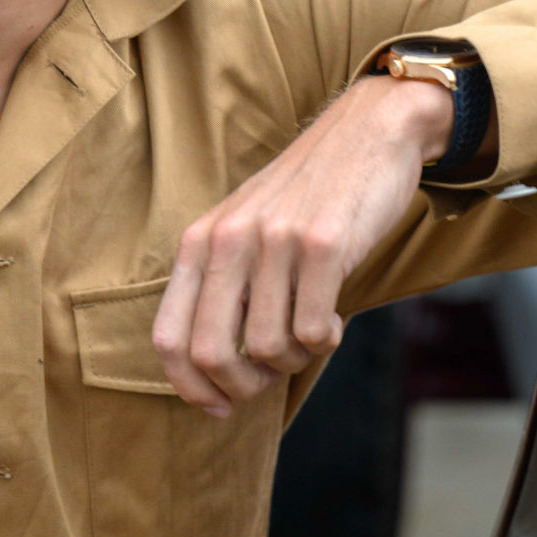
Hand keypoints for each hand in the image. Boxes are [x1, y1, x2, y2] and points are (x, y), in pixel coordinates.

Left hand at [151, 74, 453, 414]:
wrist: (368, 132)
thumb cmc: (307, 195)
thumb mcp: (245, 228)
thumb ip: (223, 286)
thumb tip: (213, 375)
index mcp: (200, 241)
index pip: (169, 338)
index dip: (189, 387)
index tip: (219, 404)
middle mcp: (228, 240)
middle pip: (211, 354)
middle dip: (242, 387)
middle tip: (269, 380)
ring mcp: (274, 240)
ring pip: (268, 349)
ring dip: (293, 361)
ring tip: (310, 333)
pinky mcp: (323, 244)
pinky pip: (313, 331)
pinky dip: (324, 343)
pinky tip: (333, 321)